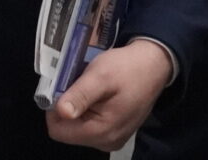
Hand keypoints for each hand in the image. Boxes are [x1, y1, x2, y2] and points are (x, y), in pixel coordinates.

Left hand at [46, 39, 171, 151]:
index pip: (58, 131)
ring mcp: (112, 138)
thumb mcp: (100, 76)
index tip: (62, 89)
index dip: (53, 109)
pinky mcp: (115, 131)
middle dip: (66, 107)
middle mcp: (107, 142)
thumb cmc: (126, 68)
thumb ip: (80, 96)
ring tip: (88, 87)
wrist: (154, 65)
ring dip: (77, 106)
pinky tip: (96, 93)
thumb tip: (61, 112)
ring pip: (77, 127)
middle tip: (76, 84)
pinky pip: (89, 124)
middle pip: (67, 130)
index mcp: (102, 132)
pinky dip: (87, 108)